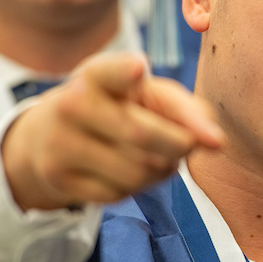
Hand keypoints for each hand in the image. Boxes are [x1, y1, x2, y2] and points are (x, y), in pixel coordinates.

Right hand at [2, 52, 223, 209]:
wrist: (47, 138)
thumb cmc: (113, 109)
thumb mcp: (143, 96)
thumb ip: (184, 109)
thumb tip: (215, 140)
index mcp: (95, 75)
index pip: (109, 71)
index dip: (125, 72)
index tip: (139, 68)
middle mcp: (71, 104)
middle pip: (141, 134)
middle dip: (179, 145)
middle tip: (191, 144)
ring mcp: (59, 144)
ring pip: (136, 170)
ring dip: (163, 169)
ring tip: (161, 158)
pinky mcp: (58, 179)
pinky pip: (120, 193)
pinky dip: (140, 187)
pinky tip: (133, 173)